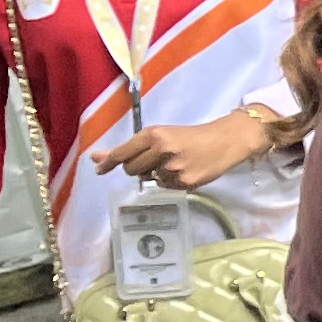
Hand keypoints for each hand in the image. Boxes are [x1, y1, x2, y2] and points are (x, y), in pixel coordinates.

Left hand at [92, 107, 280, 191]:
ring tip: (177, 163)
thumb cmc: (191, 136)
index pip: (122, 152)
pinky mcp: (185, 182)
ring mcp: (173, 168)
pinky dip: (172, 181)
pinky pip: (166, 187)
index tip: (98, 169)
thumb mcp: (161, 135)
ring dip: (157, 174)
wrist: (226, 140)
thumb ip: (131, 148)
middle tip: (155, 160)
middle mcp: (161, 149)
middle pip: (132, 170)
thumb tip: (94, 158)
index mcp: (154, 134)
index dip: (107, 162)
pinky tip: (186, 171)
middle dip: (138, 168)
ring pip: (150, 180)